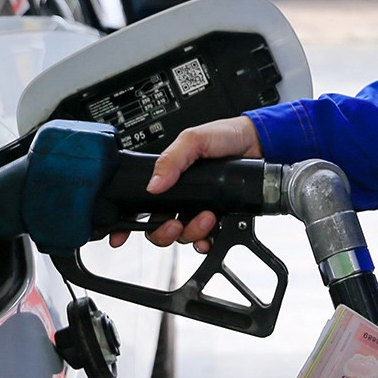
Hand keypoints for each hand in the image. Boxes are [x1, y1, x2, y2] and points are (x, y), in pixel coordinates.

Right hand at [106, 117, 261, 252]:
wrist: (257, 143)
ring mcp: (197, 208)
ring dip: (191, 232)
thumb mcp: (193, 139)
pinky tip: (210, 234)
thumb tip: (154, 184)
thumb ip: (172, 159)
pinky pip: (205, 238)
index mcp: (168, 178)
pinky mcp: (217, 216)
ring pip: (182, 235)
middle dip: (164, 232)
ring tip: (207, 216)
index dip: (126, 223)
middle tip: (176, 223)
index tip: (119, 235)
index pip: (139, 205)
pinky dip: (205, 241)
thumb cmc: (224, 136)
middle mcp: (180, 196)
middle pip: (158, 227)